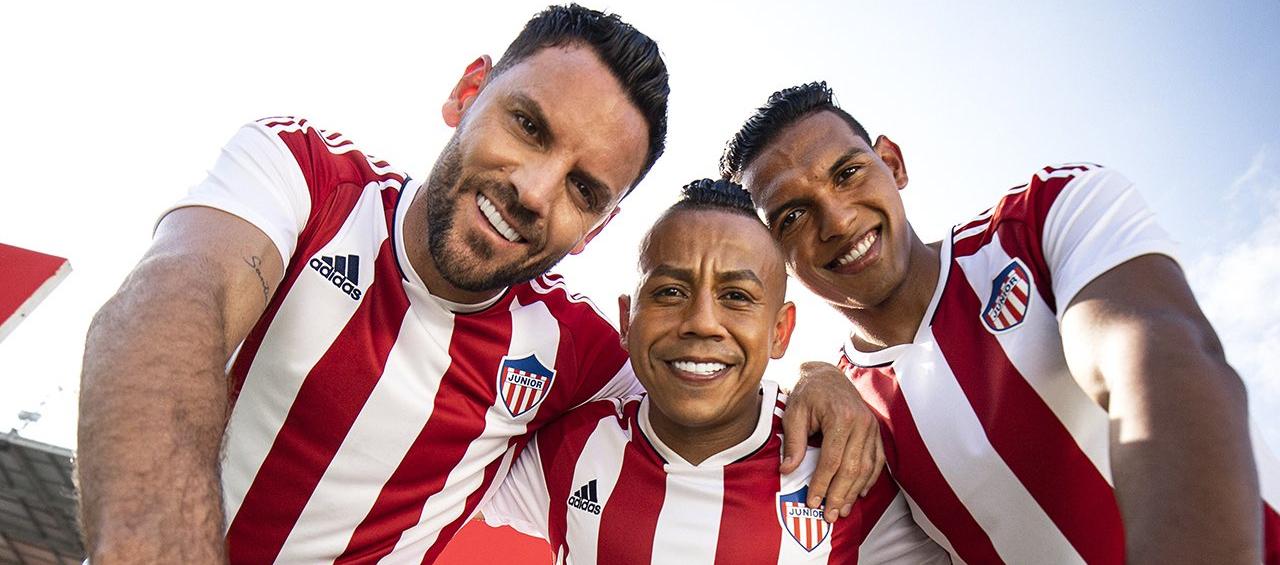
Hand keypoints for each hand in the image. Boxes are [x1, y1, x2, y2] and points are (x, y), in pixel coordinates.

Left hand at [781, 361, 884, 522]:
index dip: (823, 484)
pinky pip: (877, 460)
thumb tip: (786, 470)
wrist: (826, 375)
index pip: (832, 459)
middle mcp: (861, 422)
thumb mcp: (794, 413)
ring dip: (855, 492)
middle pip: (852, 467)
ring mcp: (872, 427)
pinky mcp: (876, 431)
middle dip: (840, 494)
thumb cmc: (807, 393)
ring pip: (867, 468)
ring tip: (843, 510)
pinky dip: (870, 479)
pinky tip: (860, 493)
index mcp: (841, 416)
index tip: (813, 502)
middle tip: (830, 516)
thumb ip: (793, 442)